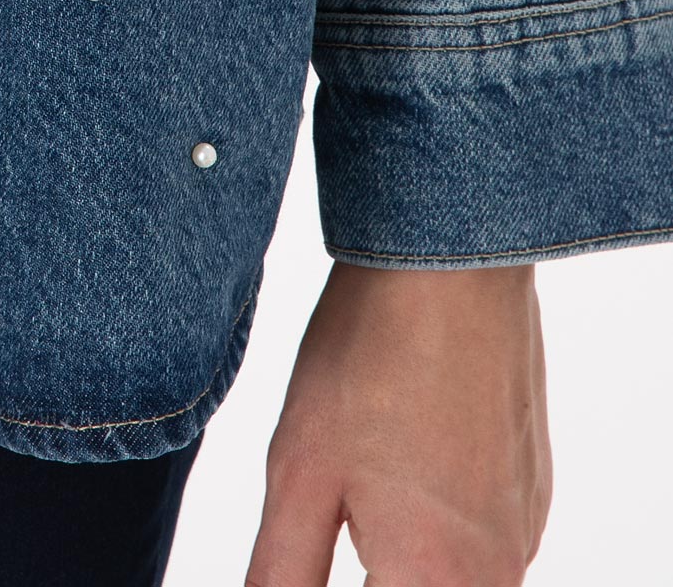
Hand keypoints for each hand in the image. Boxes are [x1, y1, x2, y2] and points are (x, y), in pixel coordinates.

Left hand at [247, 261, 550, 585]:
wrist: (452, 263)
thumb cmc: (369, 357)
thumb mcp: (298, 474)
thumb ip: (283, 573)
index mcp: (436, 582)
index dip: (336, 577)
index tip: (324, 527)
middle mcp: (498, 573)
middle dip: (373, 567)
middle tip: (341, 507)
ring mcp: (524, 529)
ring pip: (456, 577)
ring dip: (404, 552)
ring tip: (365, 474)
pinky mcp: (534, 490)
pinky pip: (484, 542)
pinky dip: (439, 523)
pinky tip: (403, 455)